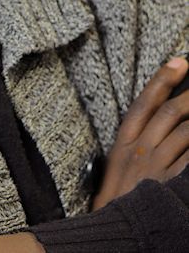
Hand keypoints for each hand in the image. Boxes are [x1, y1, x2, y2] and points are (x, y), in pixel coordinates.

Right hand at [93, 56, 188, 209]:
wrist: (114, 237)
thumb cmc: (116, 203)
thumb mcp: (117, 169)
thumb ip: (134, 146)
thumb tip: (155, 126)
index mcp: (123, 144)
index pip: (144, 102)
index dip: (163, 78)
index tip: (180, 61)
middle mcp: (140, 151)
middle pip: (169, 112)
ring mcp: (157, 168)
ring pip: (186, 132)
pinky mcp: (172, 185)